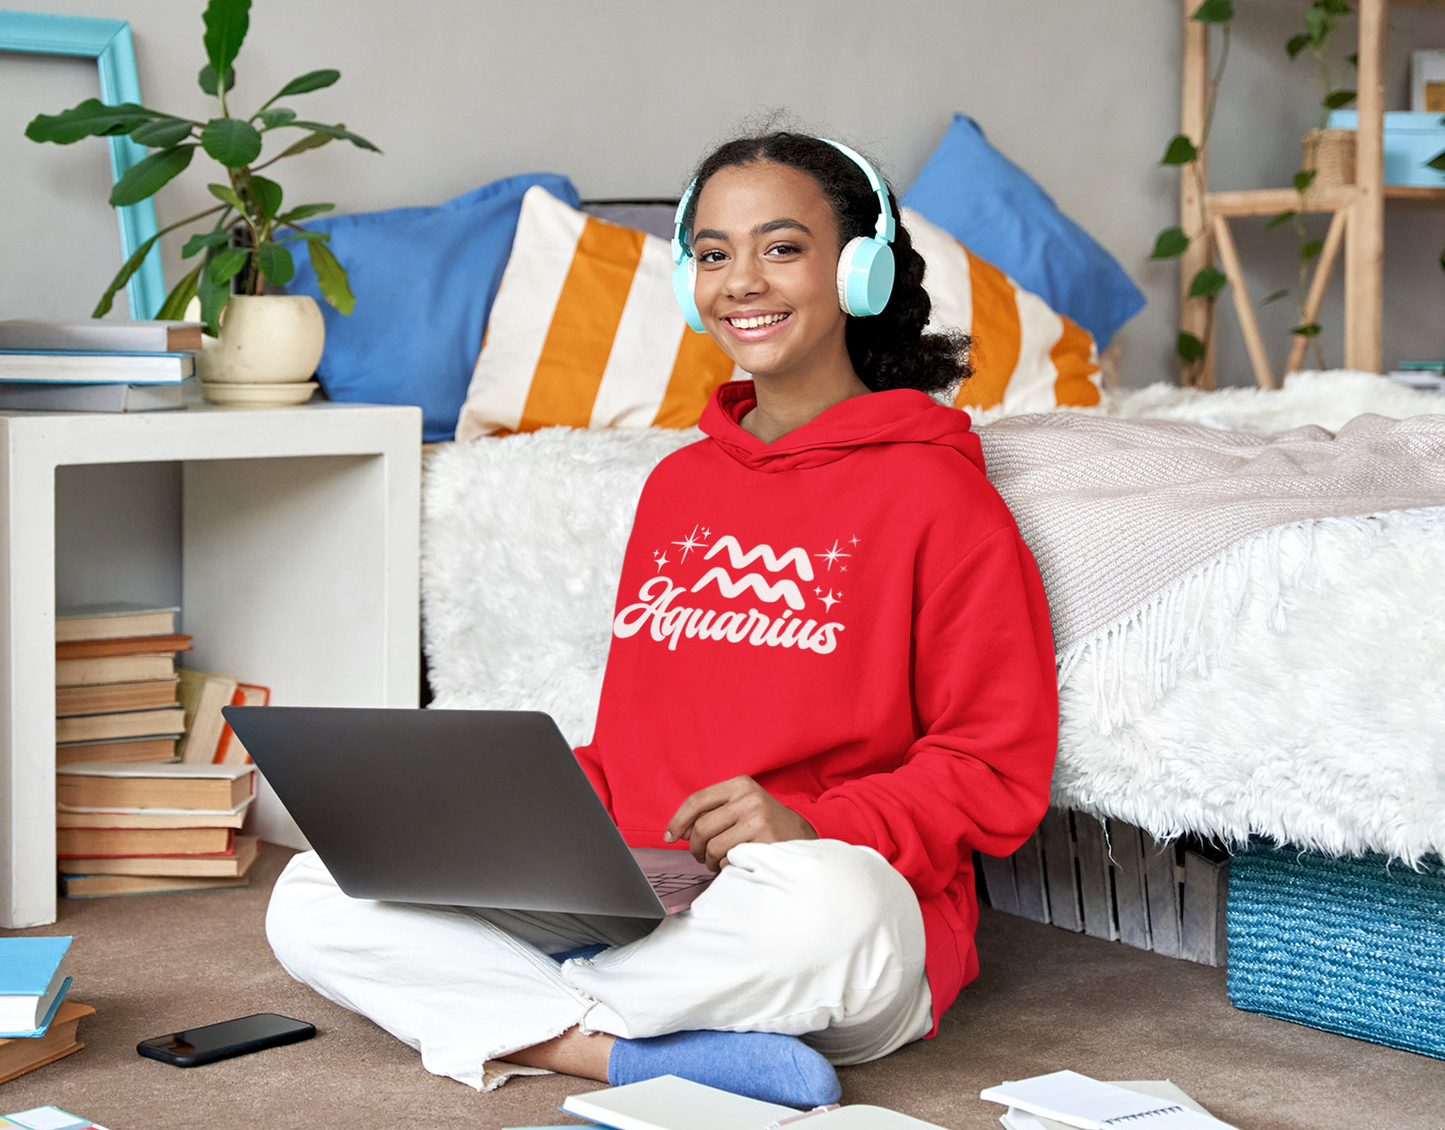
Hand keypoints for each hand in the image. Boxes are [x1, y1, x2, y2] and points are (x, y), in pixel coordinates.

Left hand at [664, 776, 816, 871]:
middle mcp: (750, 799)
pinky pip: (729, 862)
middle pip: (702, 828)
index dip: (678, 821)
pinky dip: (726, 868)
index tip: (670, 836)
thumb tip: (680, 831)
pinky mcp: (765, 844)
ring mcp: (759, 821)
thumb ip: (711, 812)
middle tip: (701, 855)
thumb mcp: (741, 804)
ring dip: (710, 861)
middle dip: (696, 847)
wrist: (801, 836)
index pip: (697, 800)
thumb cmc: (764, 822)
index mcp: (740, 784)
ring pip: (714, 848)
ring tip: (719, 861)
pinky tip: (736, 863)